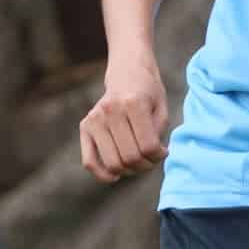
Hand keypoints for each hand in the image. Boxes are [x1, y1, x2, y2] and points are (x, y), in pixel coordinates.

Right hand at [78, 56, 171, 182]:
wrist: (127, 72)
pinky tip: (115, 176)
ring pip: (113, 163)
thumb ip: (157, 135)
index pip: (148, 146)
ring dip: (129, 171)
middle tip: (151, 159)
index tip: (163, 151)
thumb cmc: (148, 93)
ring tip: (138, 163)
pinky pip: (89, 161)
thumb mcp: (161, 109)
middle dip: (145, 165)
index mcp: (133, 103)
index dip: (159, 156)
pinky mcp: (85, 126)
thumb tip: (150, 159)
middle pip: (130, 158)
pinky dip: (102, 174)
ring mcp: (95, 118)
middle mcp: (110, 110)